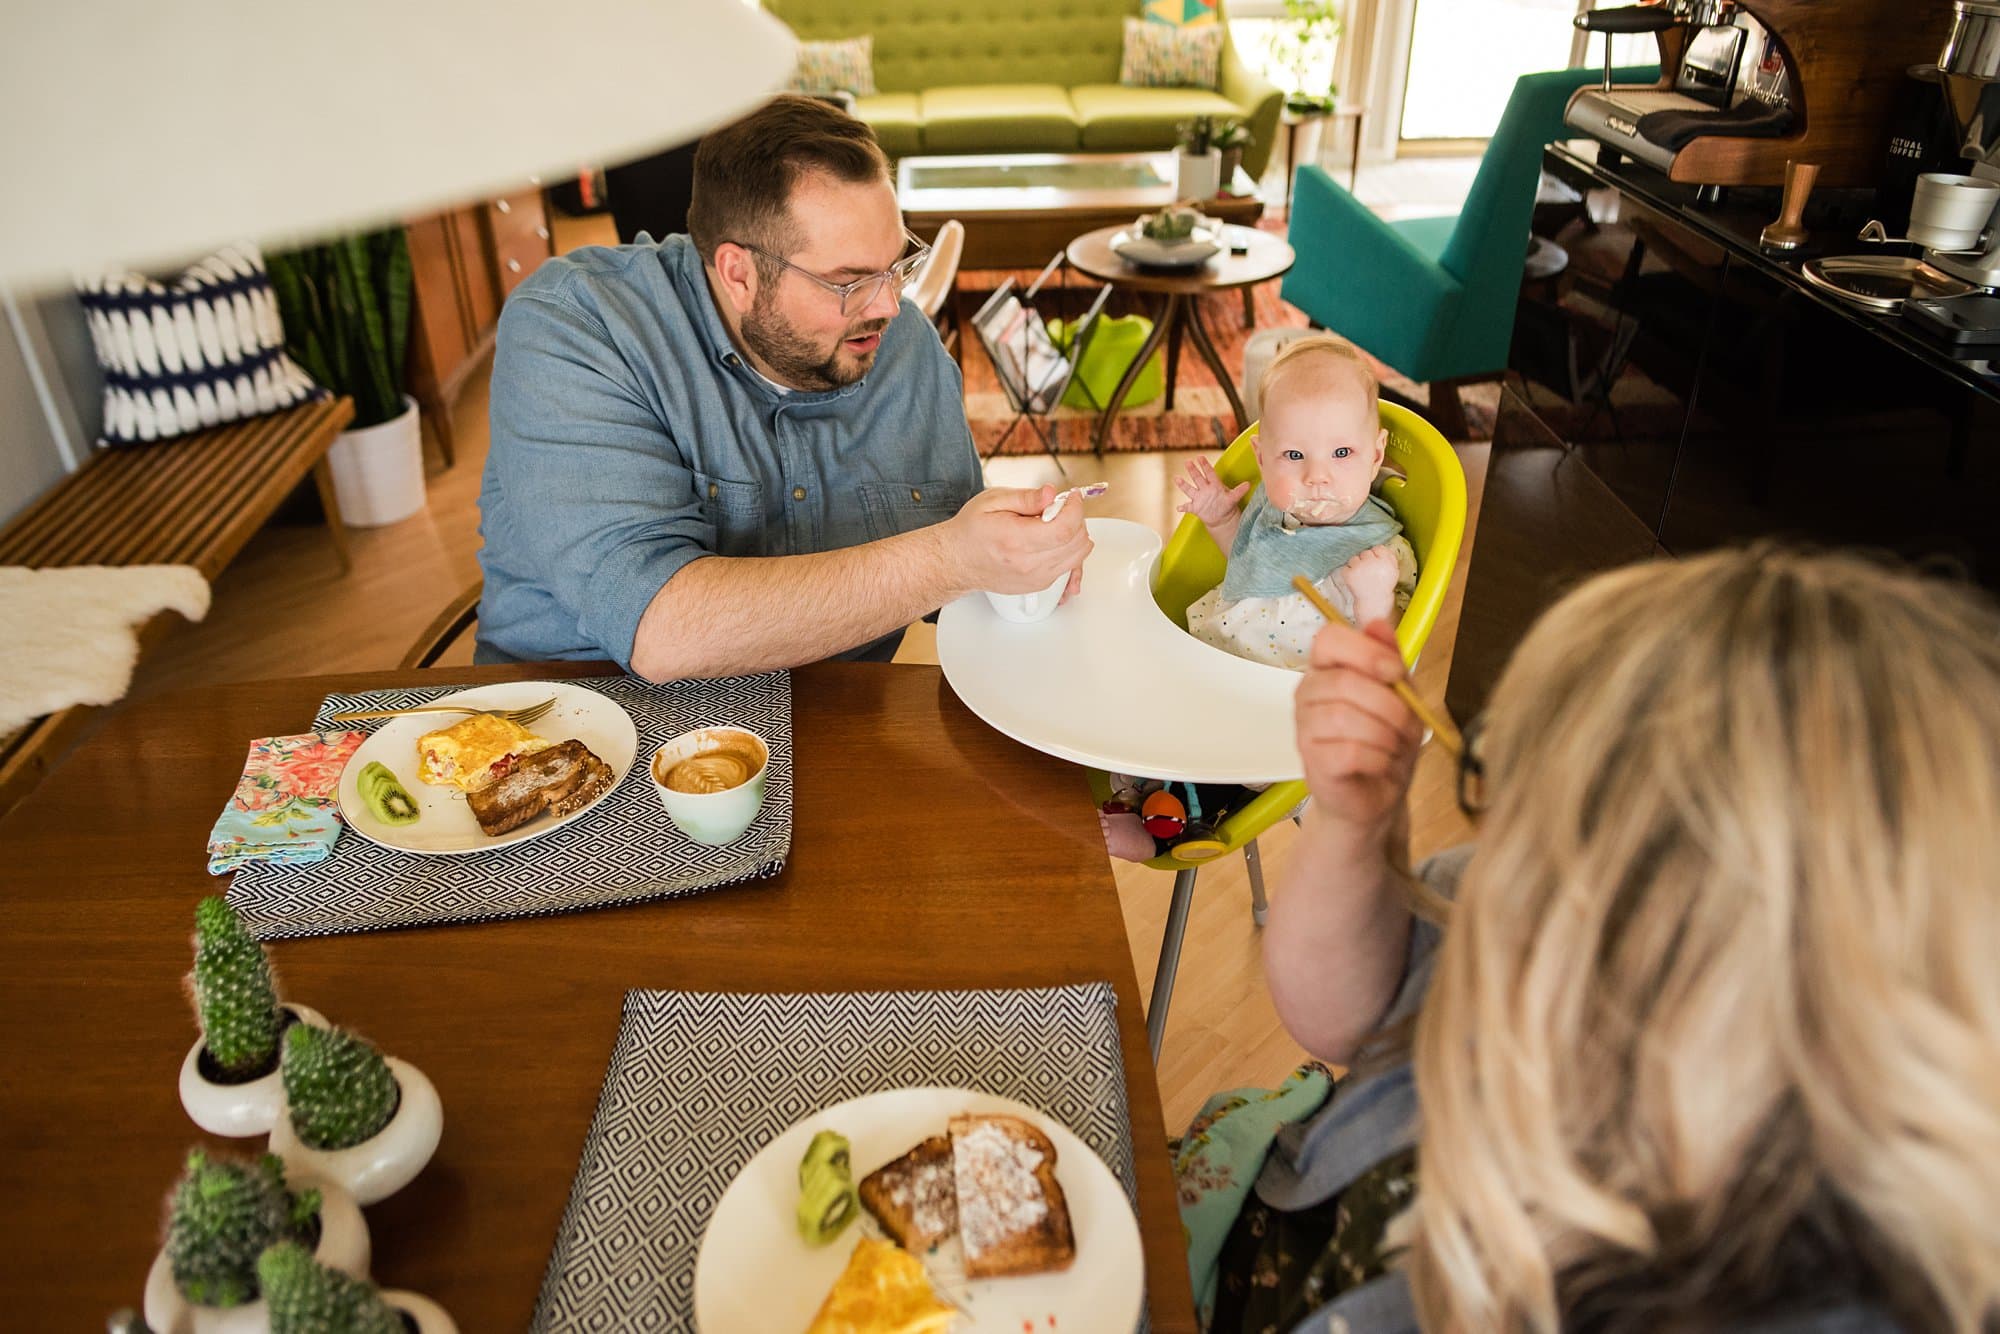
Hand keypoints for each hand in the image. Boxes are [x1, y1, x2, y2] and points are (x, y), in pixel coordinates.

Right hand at [940, 484, 1092, 595]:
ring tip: (1055, 523)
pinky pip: (1069, 568)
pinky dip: (1070, 551)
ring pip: (1078, 557)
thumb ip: (1025, 497)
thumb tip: (1051, 494)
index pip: (1064, 528)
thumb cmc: (971, 531)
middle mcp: (1029, 564)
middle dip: (1076, 519)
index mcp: (1016, 540)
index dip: (1075, 509)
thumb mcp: (992, 501)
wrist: (957, 561)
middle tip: (1060, 508)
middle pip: (1076, 543)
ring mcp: (1036, 579)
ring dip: (1076, 535)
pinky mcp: (1039, 585)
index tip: (1072, 497)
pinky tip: (1055, 539)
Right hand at [1174, 456, 1249, 528]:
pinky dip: (1183, 507)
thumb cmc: (1227, 505)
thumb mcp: (1233, 498)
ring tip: (1177, 479)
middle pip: (1198, 478)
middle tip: (1188, 462)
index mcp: (1214, 485)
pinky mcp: (1195, 507)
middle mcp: (1205, 489)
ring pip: (1190, 490)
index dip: (1205, 465)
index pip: (1209, 473)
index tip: (1200, 457)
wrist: (1221, 518)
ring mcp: (1199, 498)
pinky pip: (1188, 507)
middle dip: (1193, 470)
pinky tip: (1179, 507)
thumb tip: (1248, 484)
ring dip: (1183, 485)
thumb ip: (1239, 491)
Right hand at [1293, 618, 1421, 835]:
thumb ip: (1390, 659)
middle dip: (1389, 706)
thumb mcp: (1401, 695)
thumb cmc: (1386, 742)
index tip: (1394, 673)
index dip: (1366, 652)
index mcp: (1327, 669)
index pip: (1329, 638)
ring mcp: (1305, 728)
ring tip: (1393, 747)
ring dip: (1386, 735)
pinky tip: (1380, 764)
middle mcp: (1308, 693)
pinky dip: (1378, 759)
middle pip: (1344, 682)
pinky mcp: (1311, 761)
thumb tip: (1379, 622)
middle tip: (1405, 726)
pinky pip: (1349, 751)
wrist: (1379, 794)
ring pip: (1346, 718)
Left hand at [1340, 546, 1400, 627]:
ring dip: (1356, 565)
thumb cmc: (1384, 585)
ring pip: (1354, 558)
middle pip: (1365, 552)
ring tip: (1361, 576)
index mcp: (1385, 561)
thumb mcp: (1393, 571)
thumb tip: (1382, 546)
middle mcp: (1372, 562)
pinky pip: (1346, 567)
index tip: (1376, 562)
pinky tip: (1355, 579)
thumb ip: (1390, 557)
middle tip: (1368, 571)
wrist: (1374, 601)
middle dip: (1366, 560)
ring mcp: (1359, 568)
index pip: (1378, 548)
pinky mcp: (1348, 574)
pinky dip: (1348, 572)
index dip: (1376, 554)